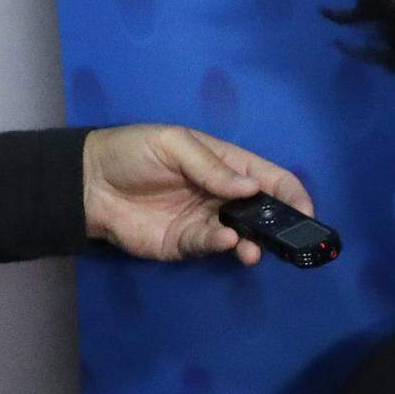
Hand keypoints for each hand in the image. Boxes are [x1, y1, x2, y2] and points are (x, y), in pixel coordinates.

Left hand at [82, 124, 312, 263]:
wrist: (88, 183)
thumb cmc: (131, 152)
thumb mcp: (173, 143)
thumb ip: (212, 167)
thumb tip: (251, 189)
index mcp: (227, 165)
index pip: (271, 179)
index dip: (293, 195)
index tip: (306, 213)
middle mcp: (223, 196)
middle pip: (265, 213)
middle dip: (282, 227)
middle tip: (290, 240)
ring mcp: (207, 222)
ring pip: (244, 236)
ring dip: (254, 244)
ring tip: (252, 250)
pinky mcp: (188, 244)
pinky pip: (212, 247)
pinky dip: (223, 246)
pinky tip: (226, 242)